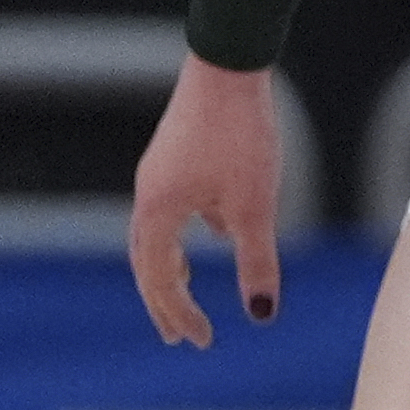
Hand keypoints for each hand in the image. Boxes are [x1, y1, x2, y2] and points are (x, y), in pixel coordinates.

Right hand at [130, 56, 285, 348]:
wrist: (229, 68)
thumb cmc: (240, 136)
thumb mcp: (255, 206)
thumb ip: (257, 261)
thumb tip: (261, 314)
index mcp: (157, 214)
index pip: (161, 280)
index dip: (179, 314)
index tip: (202, 341)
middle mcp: (147, 196)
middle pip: (148, 263)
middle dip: (165, 301)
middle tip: (179, 336)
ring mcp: (158, 173)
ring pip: (158, 234)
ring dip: (172, 267)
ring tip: (188, 289)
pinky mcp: (176, 156)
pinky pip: (174, 207)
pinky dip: (186, 232)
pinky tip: (216, 231)